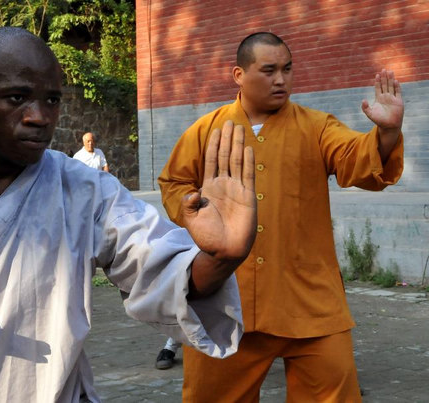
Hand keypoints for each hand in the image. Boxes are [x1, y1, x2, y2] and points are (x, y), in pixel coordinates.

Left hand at [181, 120, 256, 260]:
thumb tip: (192, 192)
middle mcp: (223, 185)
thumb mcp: (191, 219)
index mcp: (209, 188)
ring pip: (237, 162)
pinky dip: (248, 162)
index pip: (212, 162)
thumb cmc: (207, 237)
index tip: (215, 130)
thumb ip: (189, 204)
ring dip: (237, 144)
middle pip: (225, 157)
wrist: (224, 251)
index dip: (213, 146)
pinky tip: (247, 148)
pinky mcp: (248, 197)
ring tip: (239, 128)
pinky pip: (248, 175)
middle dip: (226, 139)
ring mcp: (236, 190)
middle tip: (230, 121)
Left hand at [361, 69, 403, 129]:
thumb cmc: (379, 120)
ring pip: (391, 86)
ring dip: (391, 79)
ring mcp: (392, 98)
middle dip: (384, 77)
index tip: (377, 74)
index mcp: (379, 99)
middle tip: (383, 69)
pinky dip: (397, 87)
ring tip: (390, 71)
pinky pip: (398, 92)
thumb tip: (363, 100)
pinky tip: (395, 81)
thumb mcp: (370, 114)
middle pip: (385, 85)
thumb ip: (365, 107)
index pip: (378, 88)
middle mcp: (386, 97)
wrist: (389, 126)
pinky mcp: (398, 101)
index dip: (377, 81)